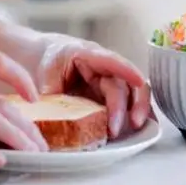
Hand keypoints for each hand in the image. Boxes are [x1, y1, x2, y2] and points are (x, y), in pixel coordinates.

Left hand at [35, 35, 152, 139]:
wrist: (52, 56)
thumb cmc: (52, 60)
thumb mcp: (46, 73)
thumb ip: (51, 92)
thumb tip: (53, 114)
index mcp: (88, 55)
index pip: (110, 60)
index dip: (125, 70)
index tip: (139, 80)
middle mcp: (105, 68)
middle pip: (120, 85)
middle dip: (120, 108)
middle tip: (115, 129)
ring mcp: (111, 80)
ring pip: (132, 92)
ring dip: (137, 109)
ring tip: (134, 128)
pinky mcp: (112, 94)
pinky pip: (129, 101)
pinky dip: (135, 112)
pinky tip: (137, 127)